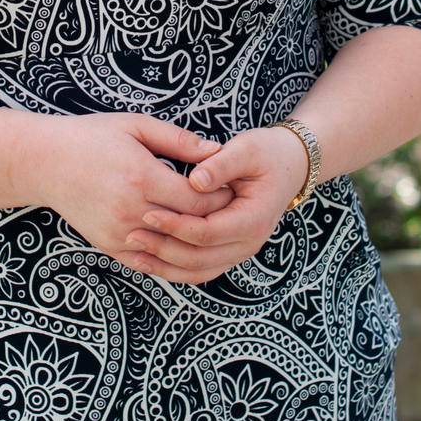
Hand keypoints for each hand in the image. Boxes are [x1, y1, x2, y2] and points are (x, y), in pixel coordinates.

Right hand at [41, 113, 234, 274]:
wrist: (45, 163)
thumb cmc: (93, 137)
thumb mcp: (136, 126)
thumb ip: (178, 140)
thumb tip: (217, 151)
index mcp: (141, 178)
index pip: (198, 200)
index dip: (221, 197)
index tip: (234, 188)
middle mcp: (130, 211)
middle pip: (189, 227)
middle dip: (215, 219)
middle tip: (232, 209)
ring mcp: (118, 233)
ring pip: (172, 250)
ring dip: (196, 241)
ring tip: (213, 226)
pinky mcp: (109, 246)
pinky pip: (149, 262)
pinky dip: (171, 257)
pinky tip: (185, 243)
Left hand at [121, 125, 311, 286]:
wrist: (290, 166)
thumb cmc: (267, 152)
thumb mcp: (247, 148)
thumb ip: (220, 164)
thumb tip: (195, 181)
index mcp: (253, 218)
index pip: (208, 232)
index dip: (176, 225)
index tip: (147, 212)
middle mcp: (249, 242)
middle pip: (200, 259)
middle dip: (164, 249)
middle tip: (131, 234)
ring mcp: (240, 250)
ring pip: (198, 271)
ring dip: (165, 265)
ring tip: (133, 251)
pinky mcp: (230, 251)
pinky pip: (200, 269)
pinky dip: (174, 268)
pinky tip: (149, 259)